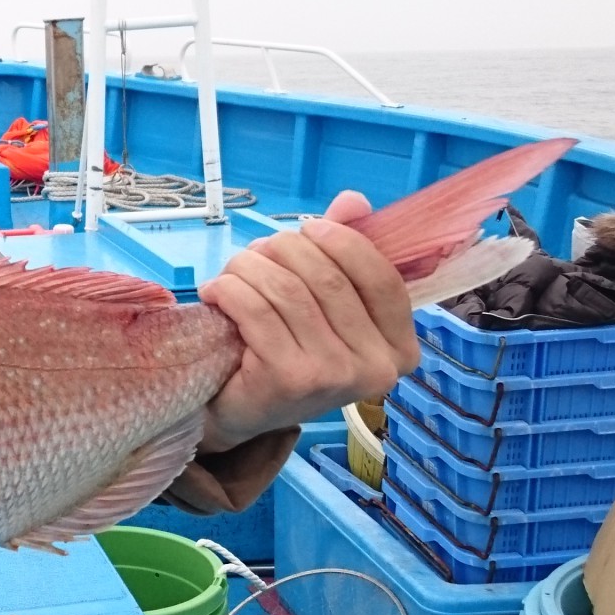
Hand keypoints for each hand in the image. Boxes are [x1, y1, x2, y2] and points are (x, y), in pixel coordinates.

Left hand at [195, 191, 420, 452]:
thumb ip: (343, 254)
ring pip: (287, 289)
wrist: (239, 413)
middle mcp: (375, 369)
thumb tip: (354, 201)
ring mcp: (333, 377)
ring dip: (249, 267)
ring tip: (233, 273)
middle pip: (327, 277)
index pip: (382, 276)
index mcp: (398, 350)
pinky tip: (216, 293)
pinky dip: (228, 290)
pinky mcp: (288, 380)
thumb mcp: (323, 305)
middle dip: (283, 250)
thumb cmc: (287, 352)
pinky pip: (255, 309)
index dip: (343, 241)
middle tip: (257, 254)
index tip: (309, 228)